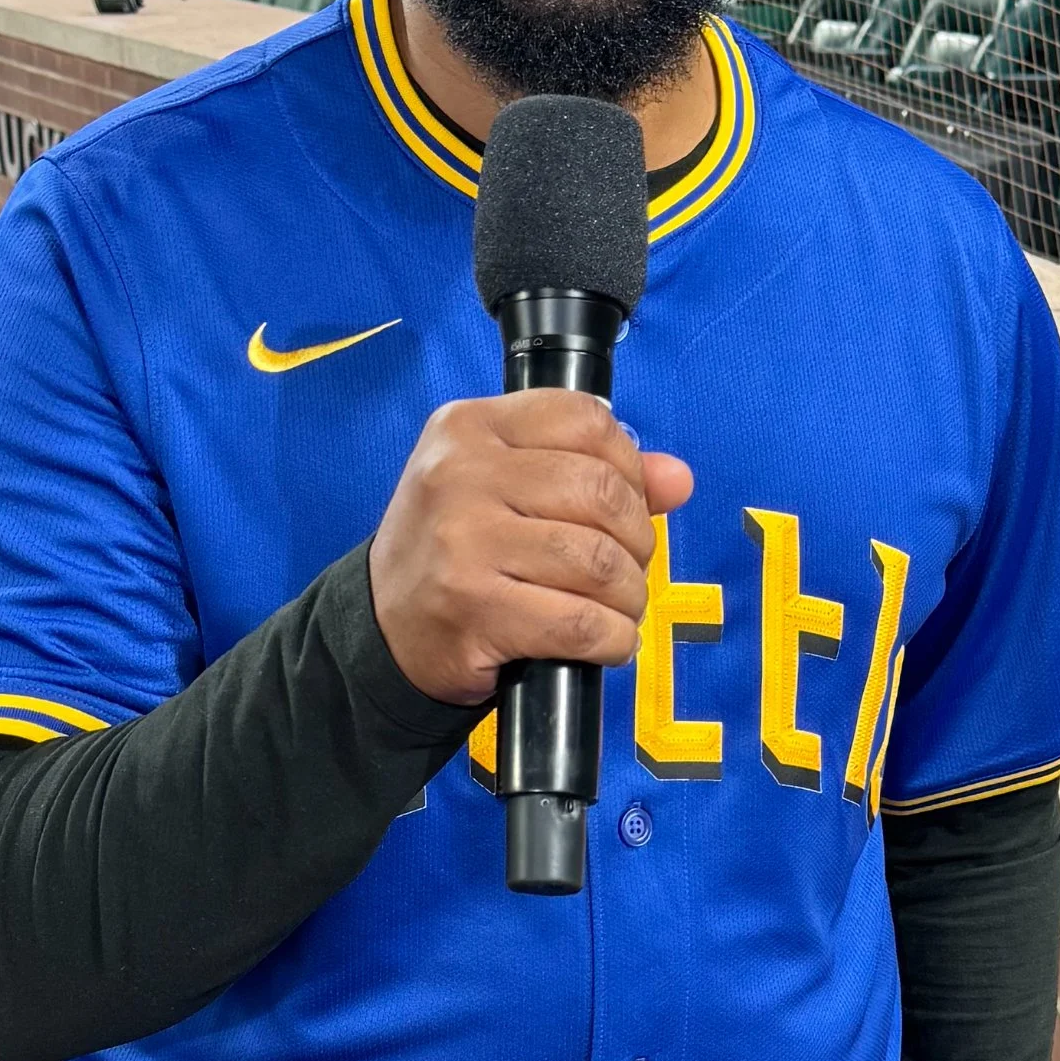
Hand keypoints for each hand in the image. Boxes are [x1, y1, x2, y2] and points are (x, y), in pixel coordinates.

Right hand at [369, 391, 692, 706]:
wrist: (381, 628)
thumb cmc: (454, 550)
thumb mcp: (505, 487)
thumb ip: (593, 471)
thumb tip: (677, 478)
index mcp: (468, 427)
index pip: (583, 419)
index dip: (628, 464)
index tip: (624, 502)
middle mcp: (460, 474)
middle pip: (600, 491)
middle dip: (636, 539)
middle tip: (626, 566)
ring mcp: (463, 541)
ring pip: (598, 560)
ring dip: (628, 596)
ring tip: (616, 607)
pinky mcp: (474, 608)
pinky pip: (580, 623)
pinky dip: (612, 639)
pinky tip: (604, 641)